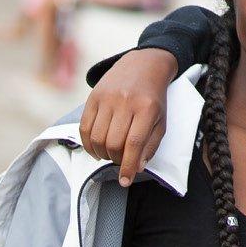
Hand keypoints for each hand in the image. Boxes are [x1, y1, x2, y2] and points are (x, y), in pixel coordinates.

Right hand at [78, 49, 178, 185]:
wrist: (144, 65)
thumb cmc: (154, 98)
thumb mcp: (162, 120)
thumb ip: (150, 145)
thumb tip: (135, 168)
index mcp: (147, 109)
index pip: (133, 144)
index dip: (127, 166)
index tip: (125, 180)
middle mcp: (126, 102)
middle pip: (113, 143)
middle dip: (115, 159)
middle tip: (120, 161)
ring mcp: (107, 98)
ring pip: (96, 137)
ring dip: (102, 154)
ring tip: (110, 154)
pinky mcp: (93, 96)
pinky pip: (84, 127)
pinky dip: (88, 144)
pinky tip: (96, 148)